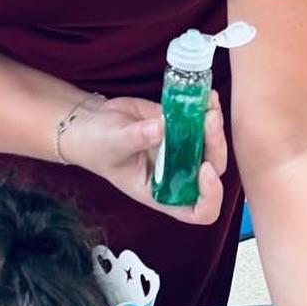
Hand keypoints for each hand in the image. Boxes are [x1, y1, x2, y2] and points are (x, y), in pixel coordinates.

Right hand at [61, 93, 226, 224]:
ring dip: (215, 126)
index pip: (198, 210)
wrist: (91, 123)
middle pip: (212, 170)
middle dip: (215, 147)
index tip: (204, 168)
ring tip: (210, 104)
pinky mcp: (180, 127)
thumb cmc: (96, 145)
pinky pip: (202, 122)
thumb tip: (163, 126)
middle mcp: (177, 175)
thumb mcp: (113, 144)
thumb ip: (137, 137)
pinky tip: (208, 95)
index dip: (210, 195)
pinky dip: (208, 108)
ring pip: (212, 145)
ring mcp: (181, 151)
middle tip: (209, 121)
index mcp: (162, 193)